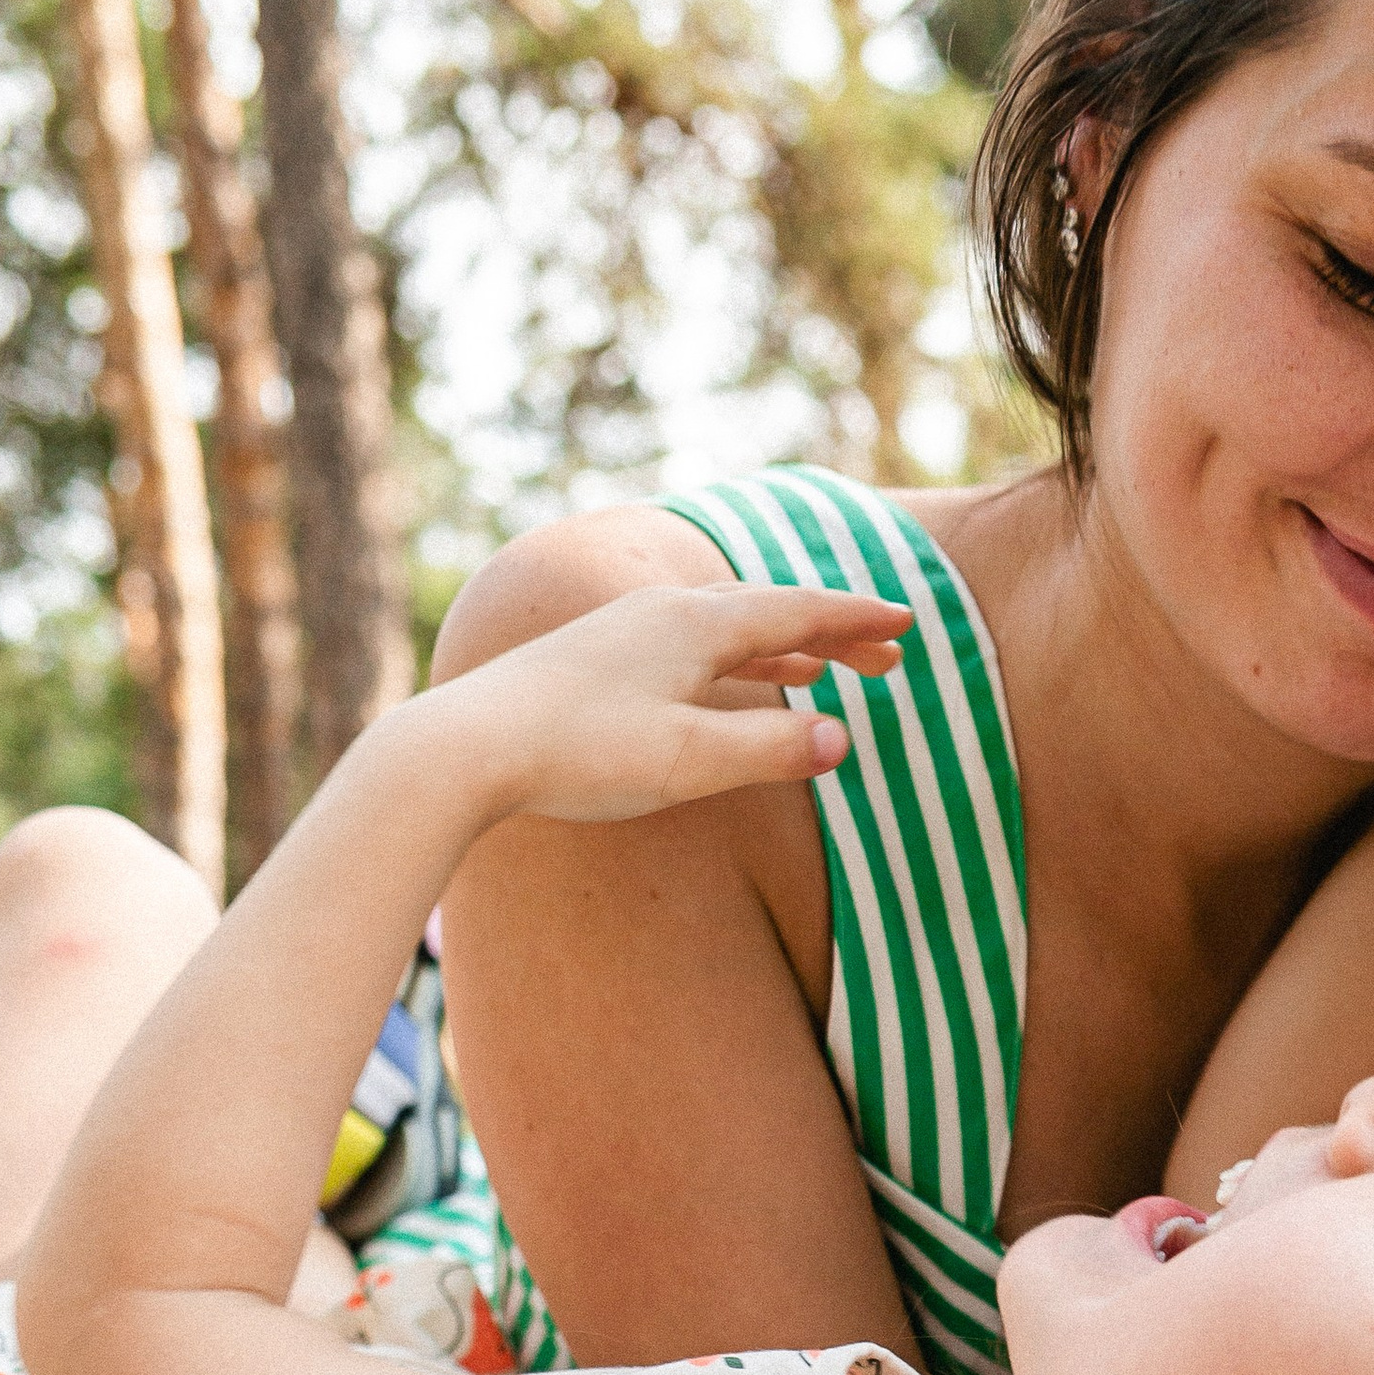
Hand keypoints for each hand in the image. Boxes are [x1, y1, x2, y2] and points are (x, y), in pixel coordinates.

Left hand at [433, 580, 906, 826]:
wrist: (466, 746)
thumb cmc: (579, 753)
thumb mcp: (688, 761)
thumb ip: (770, 751)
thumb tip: (842, 740)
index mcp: (696, 624)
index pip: (798, 613)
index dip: (857, 620)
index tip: (907, 622)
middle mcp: (663, 613)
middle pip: (769, 613)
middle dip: (832, 633)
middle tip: (888, 656)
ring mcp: (627, 633)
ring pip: (728, 629)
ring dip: (784, 648)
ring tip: (826, 666)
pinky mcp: (597, 660)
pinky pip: (690, 648)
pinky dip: (733, 662)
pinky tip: (732, 684)